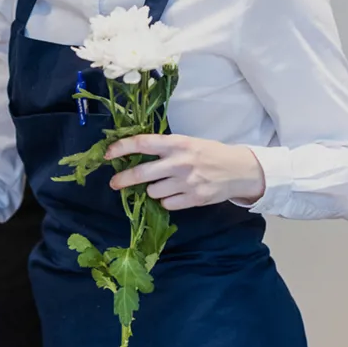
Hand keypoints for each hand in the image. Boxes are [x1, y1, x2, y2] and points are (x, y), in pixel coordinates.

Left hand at [106, 134, 265, 210]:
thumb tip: (135, 154)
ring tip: (163, 184)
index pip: (143, 143)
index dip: (122, 148)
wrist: (239, 170)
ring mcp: (187, 182)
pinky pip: (167, 204)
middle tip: (114, 183)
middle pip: (142, 172)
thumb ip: (165, 148)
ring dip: (152, 190)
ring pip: (153, 191)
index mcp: (177, 143)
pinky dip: (166, 201)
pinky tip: (174, 194)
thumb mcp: (188, 142)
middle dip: (124, 179)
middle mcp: (180, 162)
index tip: (108, 153)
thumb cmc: (209, 153)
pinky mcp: (194, 198)